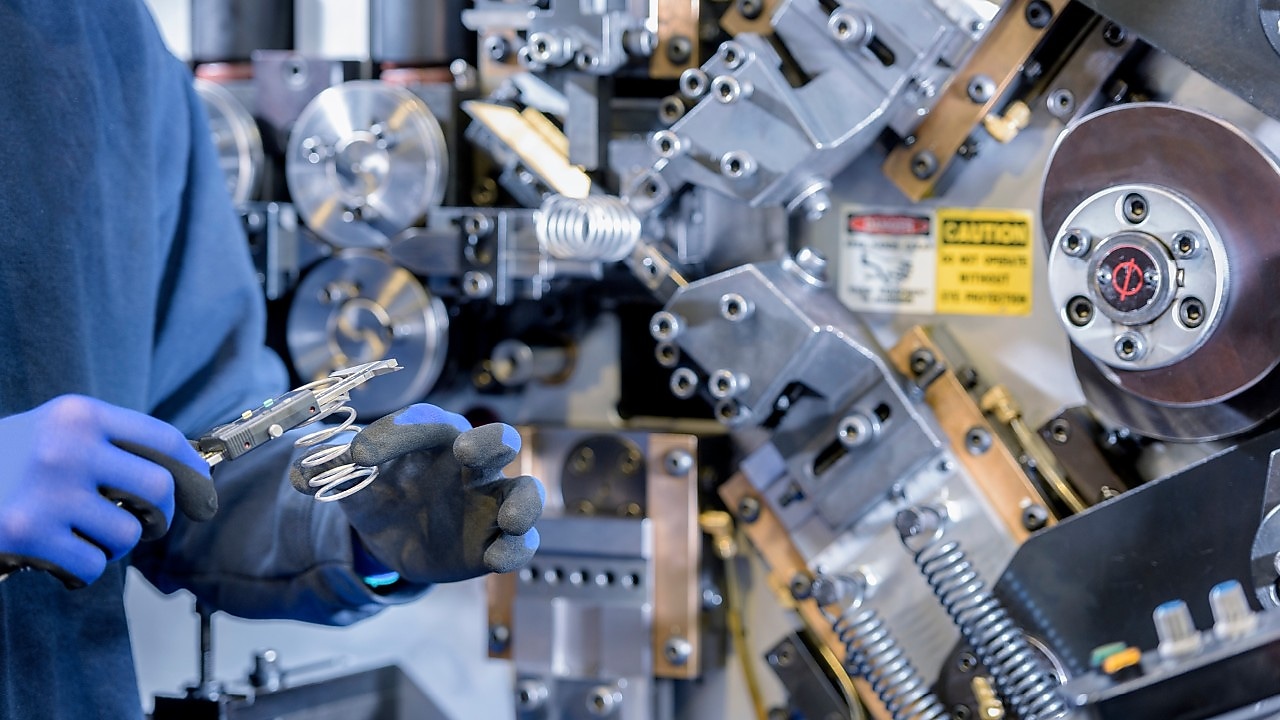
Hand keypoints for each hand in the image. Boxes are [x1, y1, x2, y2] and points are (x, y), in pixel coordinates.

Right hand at [0, 395, 210, 587]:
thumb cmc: (3, 463)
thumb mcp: (54, 432)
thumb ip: (109, 446)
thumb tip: (183, 477)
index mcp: (80, 415)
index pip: (164, 439)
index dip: (194, 472)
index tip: (202, 495)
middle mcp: (68, 446)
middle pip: (159, 487)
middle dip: (161, 516)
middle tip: (148, 526)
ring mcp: (48, 489)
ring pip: (128, 533)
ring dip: (113, 546)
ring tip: (83, 538)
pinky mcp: (27, 532)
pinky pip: (91, 565)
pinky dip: (81, 570)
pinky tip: (56, 558)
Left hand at [290, 404, 543, 584]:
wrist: (393, 536)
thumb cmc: (380, 492)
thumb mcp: (351, 482)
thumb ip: (329, 474)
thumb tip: (298, 473)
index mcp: (432, 439)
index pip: (424, 422)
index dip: (395, 432)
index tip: (358, 455)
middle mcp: (469, 465)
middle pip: (498, 441)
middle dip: (490, 443)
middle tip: (464, 453)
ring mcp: (488, 502)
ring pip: (526, 492)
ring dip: (525, 502)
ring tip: (508, 516)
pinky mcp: (494, 540)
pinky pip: (521, 545)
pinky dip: (515, 550)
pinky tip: (495, 559)